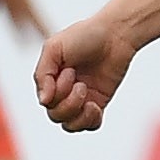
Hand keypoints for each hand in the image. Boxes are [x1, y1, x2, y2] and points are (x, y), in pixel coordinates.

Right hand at [34, 13, 136, 132]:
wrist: (116, 34)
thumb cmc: (84, 35)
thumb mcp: (54, 48)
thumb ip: (43, 73)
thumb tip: (43, 101)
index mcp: (50, 79)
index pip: (46, 102)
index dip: (57, 93)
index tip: (70, 71)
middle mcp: (63, 91)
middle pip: (56, 116)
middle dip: (68, 103)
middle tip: (80, 83)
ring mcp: (81, 99)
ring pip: (70, 125)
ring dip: (78, 114)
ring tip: (87, 94)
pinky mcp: (98, 103)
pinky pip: (90, 125)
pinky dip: (90, 121)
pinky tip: (95, 106)